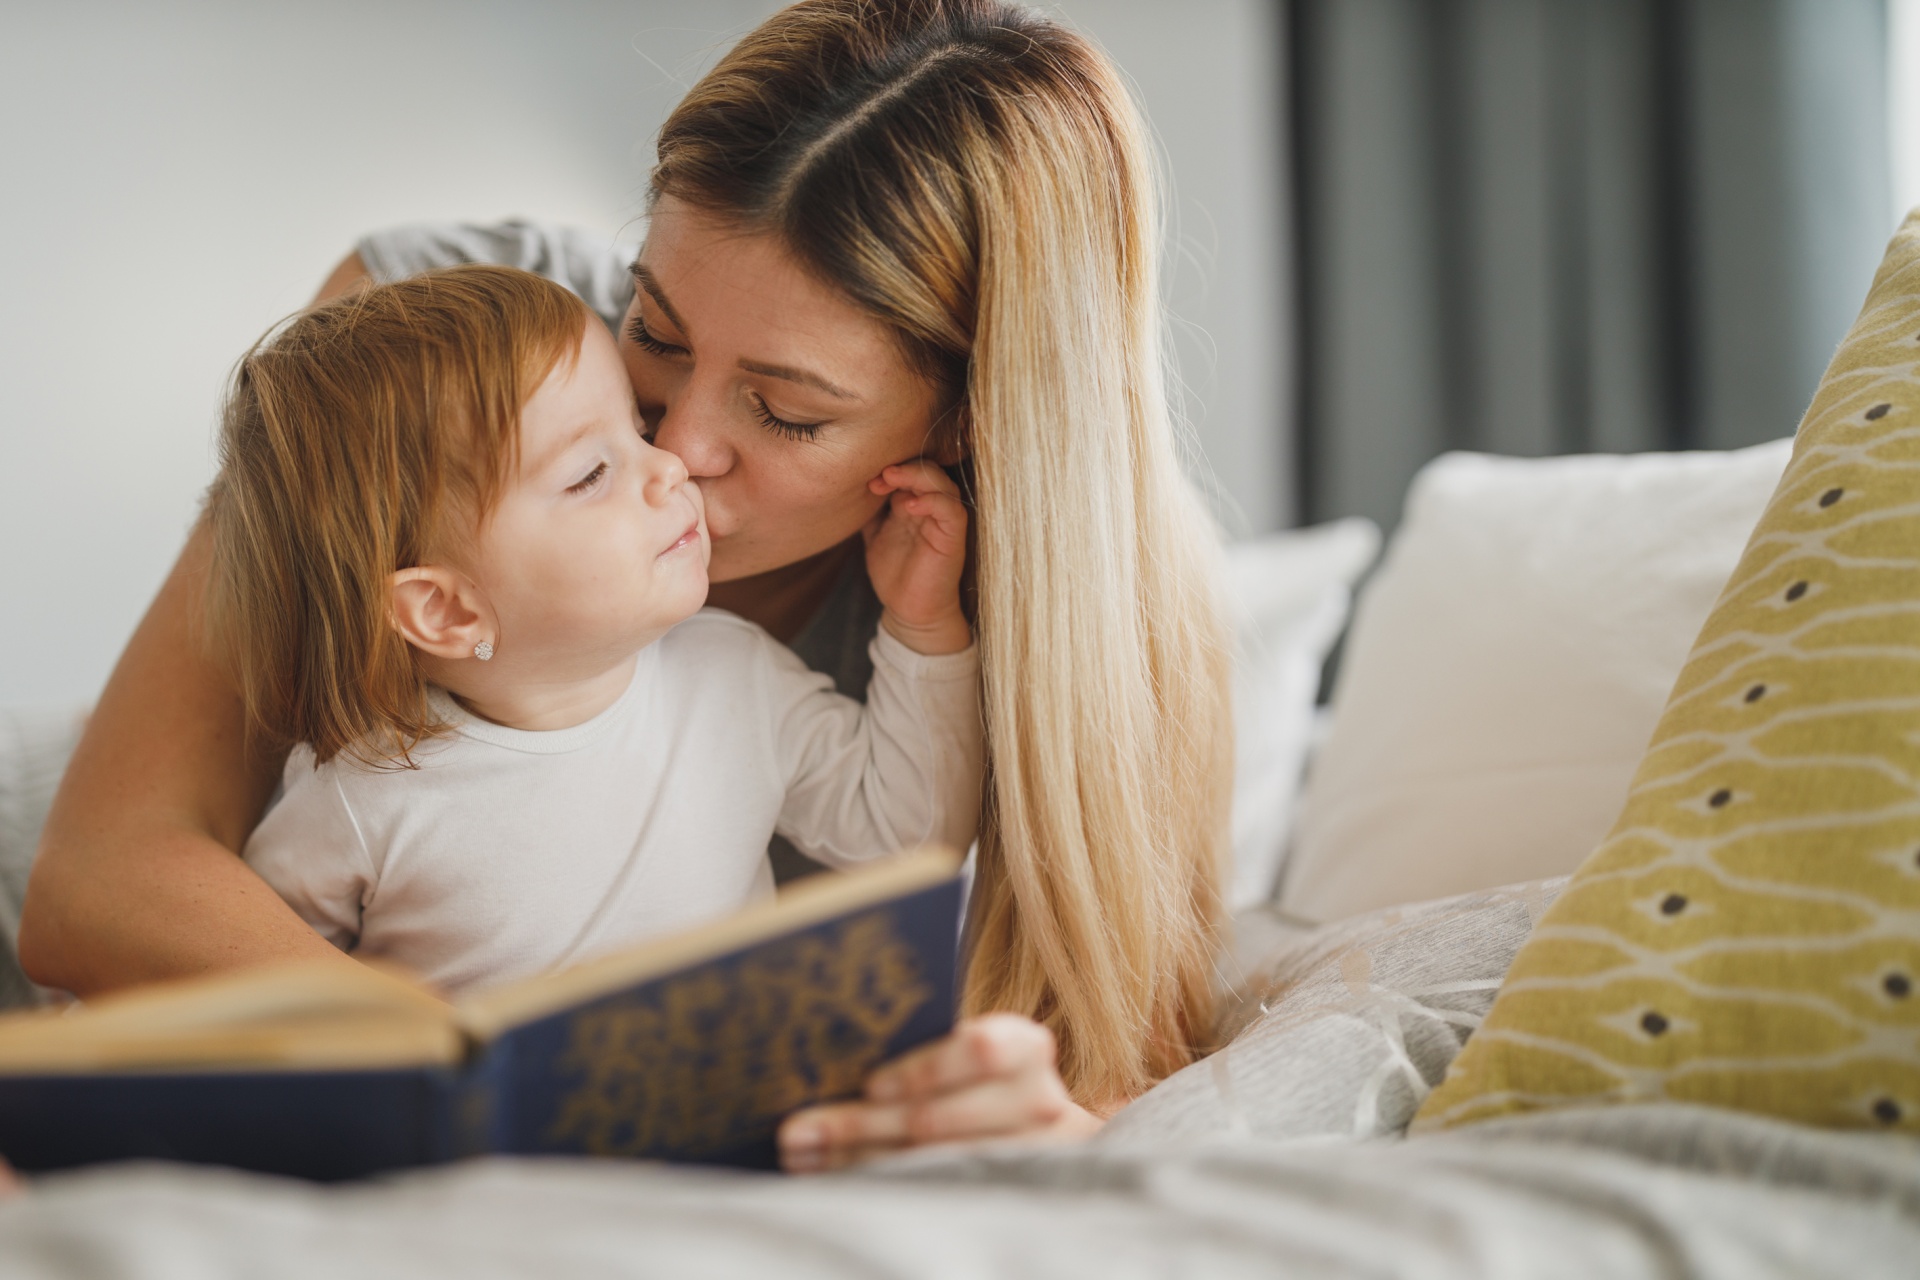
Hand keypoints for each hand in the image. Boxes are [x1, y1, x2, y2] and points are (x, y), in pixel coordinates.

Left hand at [777, 1014, 1105, 1172]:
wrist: (1030, 1126)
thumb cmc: (979, 1077)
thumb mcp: (964, 1052)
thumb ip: (918, 1049)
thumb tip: (823, 1059)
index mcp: (1026, 1048)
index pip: (980, 1049)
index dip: (923, 1069)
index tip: (870, 1085)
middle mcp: (1040, 1103)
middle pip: (938, 1120)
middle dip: (860, 1125)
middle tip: (798, 1130)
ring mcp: (1030, 1158)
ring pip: (925, 1164)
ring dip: (855, 1160)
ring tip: (803, 1154)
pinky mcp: (1009, 1195)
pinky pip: (932, 1193)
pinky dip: (877, 1182)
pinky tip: (834, 1175)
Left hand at [863, 462, 969, 654]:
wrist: (909, 610)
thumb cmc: (894, 574)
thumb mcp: (873, 536)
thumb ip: (869, 512)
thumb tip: (849, 487)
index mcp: (912, 503)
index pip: (909, 470)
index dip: (890, 468)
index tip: (868, 479)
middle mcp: (930, 508)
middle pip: (928, 469)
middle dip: (902, 467)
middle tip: (880, 476)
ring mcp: (943, 521)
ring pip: (942, 483)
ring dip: (917, 476)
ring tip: (891, 478)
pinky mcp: (953, 538)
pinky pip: (951, 510)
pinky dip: (932, 501)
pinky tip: (909, 506)